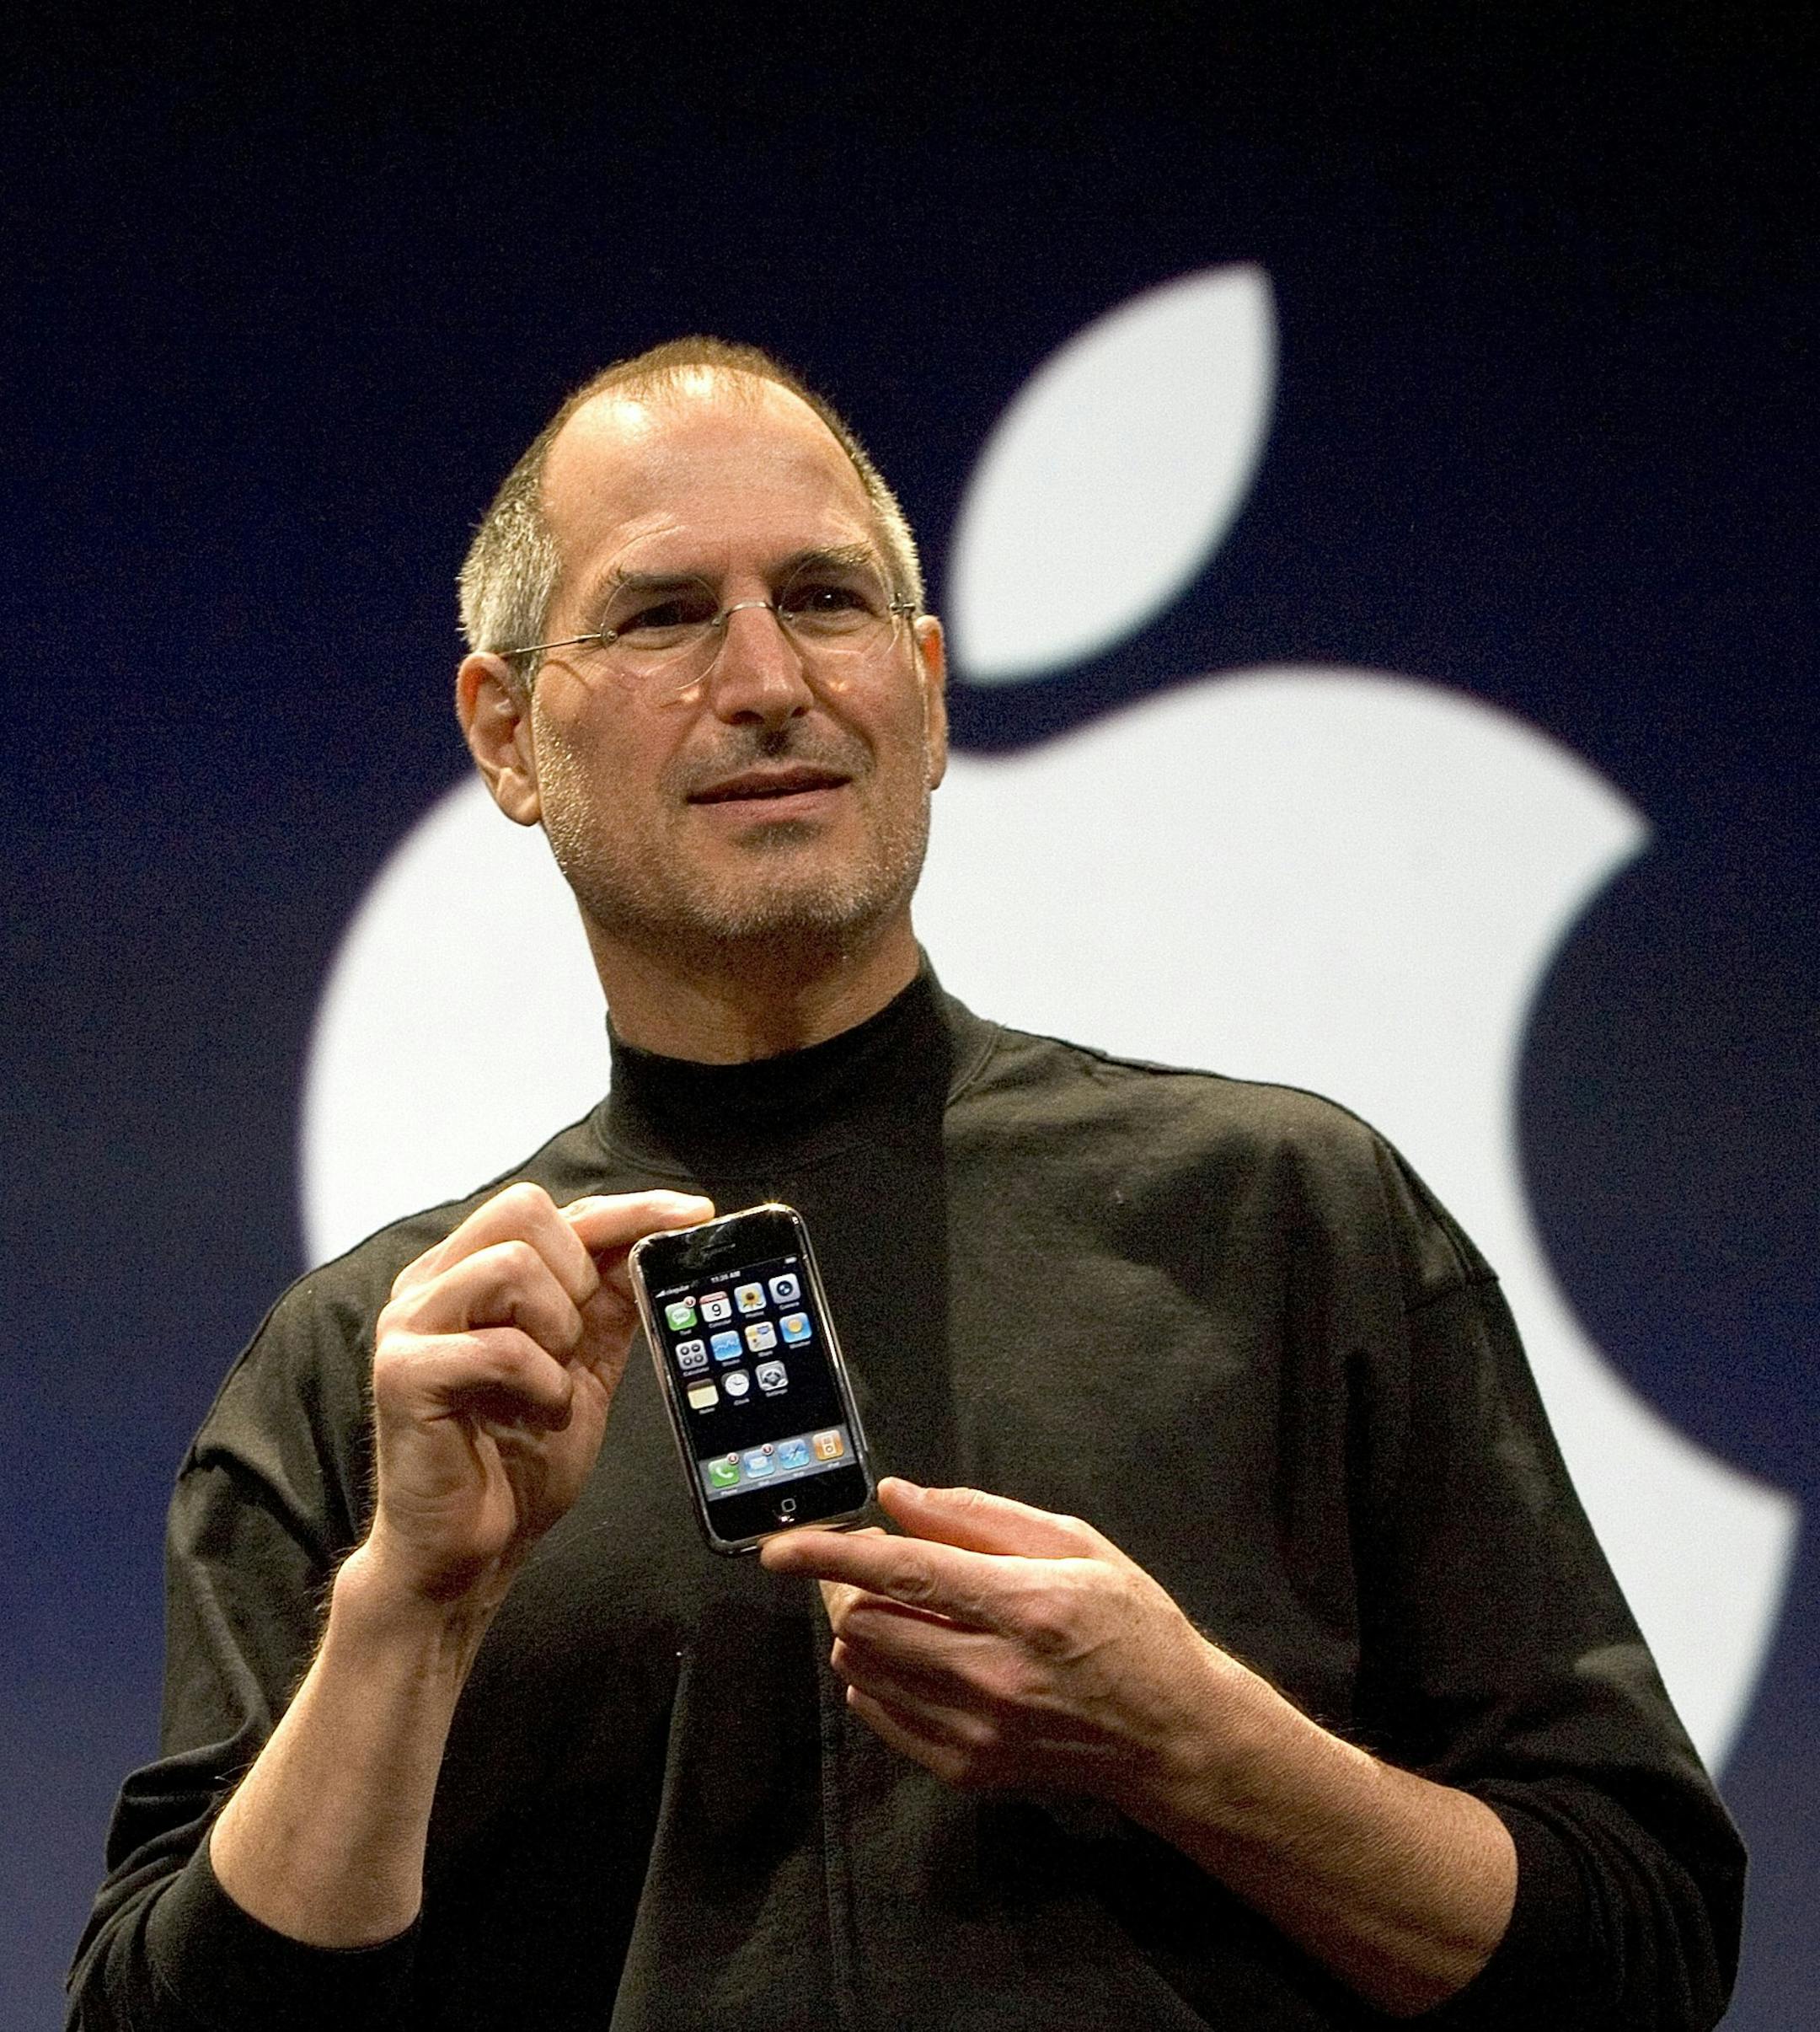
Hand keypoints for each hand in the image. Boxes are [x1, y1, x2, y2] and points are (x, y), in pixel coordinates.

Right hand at [363, 1183, 712, 1609]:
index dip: (628, 1208)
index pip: (552, 1208)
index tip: (695, 1215)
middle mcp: (431, 1285)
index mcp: (468, 1273)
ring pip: (510, 1265)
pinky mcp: (403, 1374)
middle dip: (577, 1274)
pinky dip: (543, 1384)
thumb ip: (607, 1299)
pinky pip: (501, 1346)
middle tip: (577, 1340)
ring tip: (552, 1381)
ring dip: (558, 1330)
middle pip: (523, 1210)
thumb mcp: (582, 1363)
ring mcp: (409, 1325)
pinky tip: (540, 1414)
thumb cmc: (517, 1457)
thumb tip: (659, 1239)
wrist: (469, 1552)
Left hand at [761, 1478, 1231, 1805]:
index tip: (779, 1547)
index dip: (830, 1553)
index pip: (901, 1571)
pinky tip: (920, 1657)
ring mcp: (976, 1730)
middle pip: (867, 1623)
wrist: (1170, 1735)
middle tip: (877, 1567)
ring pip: (864, 1667)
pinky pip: (879, 1713)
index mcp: (1024, 1605)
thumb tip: (896, 1498)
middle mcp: (994, 1673)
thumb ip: (979, 1518)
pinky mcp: (966, 1768)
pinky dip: (878, 1675)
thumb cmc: (1130, 1626)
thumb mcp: (1075, 1544)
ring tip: (912, 1612)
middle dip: (850, 1586)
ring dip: (865, 1628)